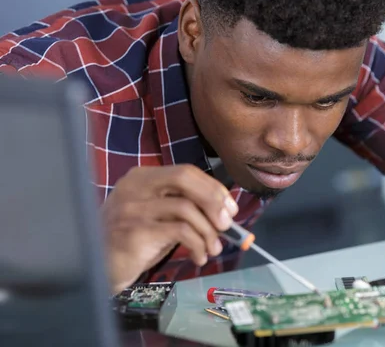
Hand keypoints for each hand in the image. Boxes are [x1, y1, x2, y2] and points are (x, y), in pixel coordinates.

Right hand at [102, 165, 238, 293]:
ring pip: (186, 208)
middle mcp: (135, 187)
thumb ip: (183, 206)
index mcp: (142, 177)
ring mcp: (132, 209)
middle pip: (185, 179)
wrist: (99, 267)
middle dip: (213, 200)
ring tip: (213, 248)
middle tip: (226, 224)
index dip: (213, 188)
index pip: (186, 171)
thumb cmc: (134, 240)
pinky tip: (199, 257)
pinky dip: (197, 244)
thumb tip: (224, 212)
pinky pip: (179, 232)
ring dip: (208, 231)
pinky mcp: (135, 232)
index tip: (230, 208)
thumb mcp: (158, 215)